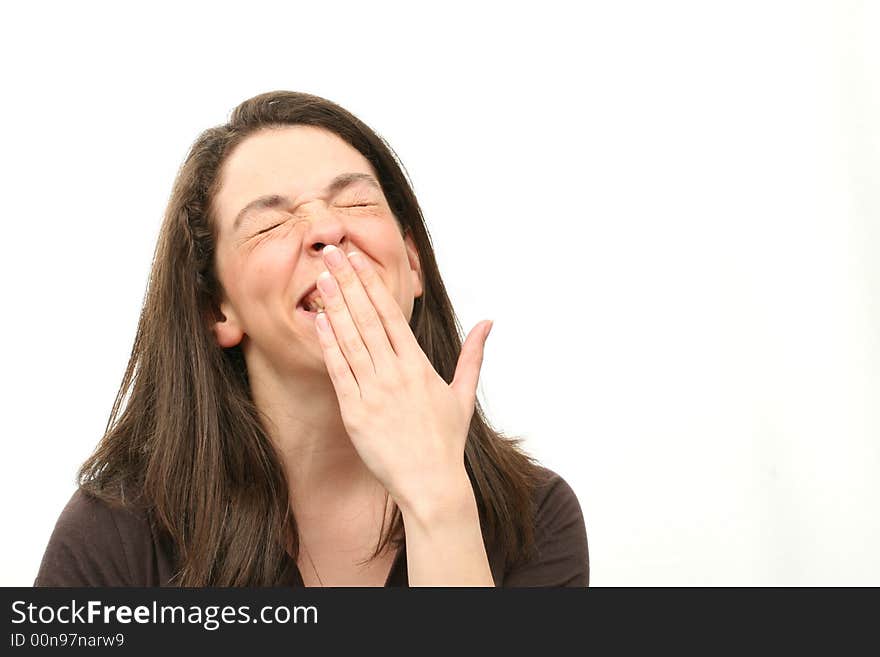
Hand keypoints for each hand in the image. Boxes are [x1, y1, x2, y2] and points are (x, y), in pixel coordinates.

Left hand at [312, 244, 492, 516]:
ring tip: (320, 277)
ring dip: (334, 306)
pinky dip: (327, 345)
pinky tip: (317, 322)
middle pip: (368, 318)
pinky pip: (339, 372)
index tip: (358, 258)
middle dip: (348, 282)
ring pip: (351, 339)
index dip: (371, 283)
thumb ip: (472, 354)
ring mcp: (373, 392)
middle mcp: (395, 373)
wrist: (431, 484)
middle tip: (331, 251)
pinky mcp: (355, 413)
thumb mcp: (463, 394)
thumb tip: (489, 323)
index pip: (391, 313)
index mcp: (418, 365)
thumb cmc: (446, 441)